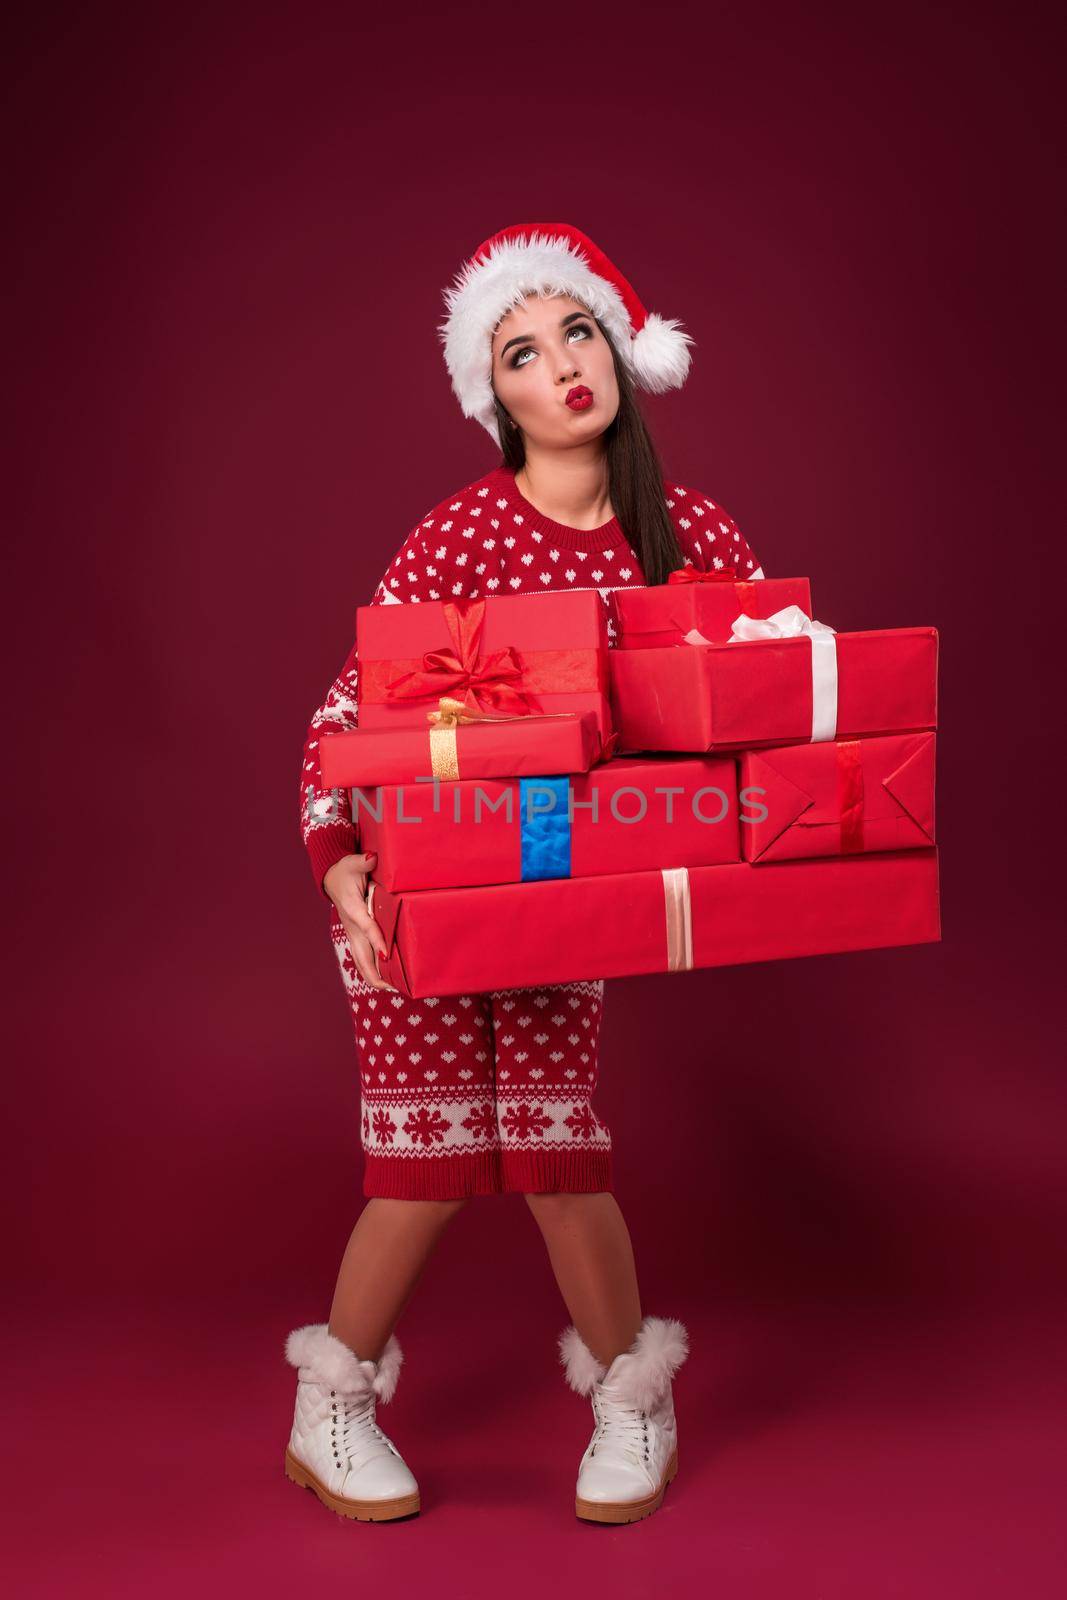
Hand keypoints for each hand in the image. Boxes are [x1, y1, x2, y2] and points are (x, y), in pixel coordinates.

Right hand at [323, 851, 394, 990]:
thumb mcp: (353, 863)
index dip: (378, 941)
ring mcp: (353, 933)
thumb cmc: (346, 870)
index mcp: (352, 909)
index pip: (367, 928)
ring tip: (394, 988)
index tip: (388, 955)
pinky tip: (387, 978)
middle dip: (377, 973)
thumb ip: (363, 862)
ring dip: (375, 976)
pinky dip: (373, 970)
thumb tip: (371, 859)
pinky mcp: (355, 936)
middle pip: (362, 957)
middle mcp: (352, 926)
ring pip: (361, 962)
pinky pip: (363, 958)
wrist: (331, 877)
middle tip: (395, 986)